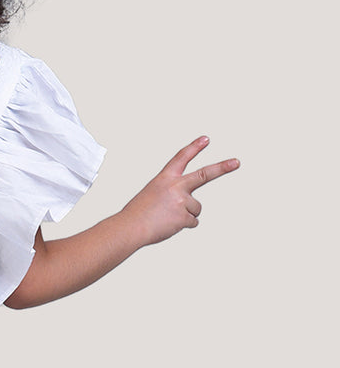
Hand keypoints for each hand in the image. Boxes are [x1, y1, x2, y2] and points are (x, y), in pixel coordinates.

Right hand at [122, 137, 240, 246]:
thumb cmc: (137, 213)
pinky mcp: (184, 216)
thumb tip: (190, 210)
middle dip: (222, 168)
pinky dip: (183, 225)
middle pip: (204, 175)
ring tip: (169, 217)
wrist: (130, 227)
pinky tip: (169, 225)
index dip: (194, 148)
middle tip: (236, 162)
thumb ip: (171, 195)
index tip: (206, 139)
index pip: (181, 158)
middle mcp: (175, 186)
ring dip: (186, 214)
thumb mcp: (151, 194)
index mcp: (164, 178)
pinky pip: (192, 222)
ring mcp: (181, 201)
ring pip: (196, 208)